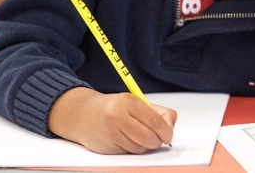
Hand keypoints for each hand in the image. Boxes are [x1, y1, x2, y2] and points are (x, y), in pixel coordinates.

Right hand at [47, 87, 177, 153]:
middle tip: (157, 139)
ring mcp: (111, 131)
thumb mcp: (137, 103)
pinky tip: (127, 140)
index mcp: (129, 102)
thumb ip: (158, 113)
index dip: (166, 132)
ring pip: (140, 148)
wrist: (83, 114)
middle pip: (149, 137)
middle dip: (157, 142)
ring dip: (145, 146)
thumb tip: (171, 125)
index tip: (168, 135)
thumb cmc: (114, 108)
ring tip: (139, 137)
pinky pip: (129, 152)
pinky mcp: (106, 145)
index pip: (156, 122)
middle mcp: (118, 115)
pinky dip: (133, 149)